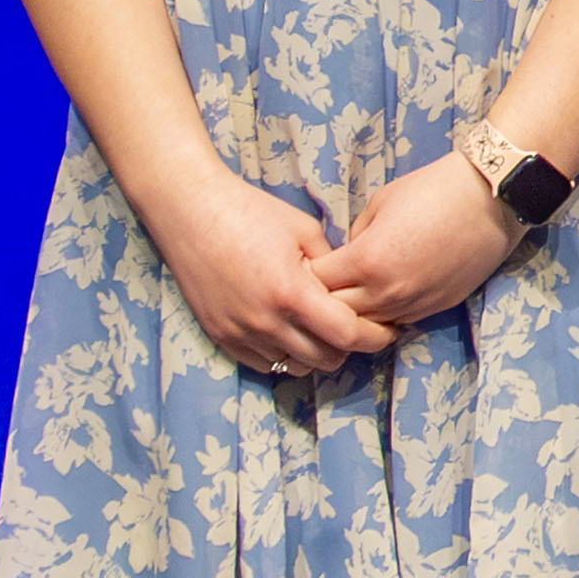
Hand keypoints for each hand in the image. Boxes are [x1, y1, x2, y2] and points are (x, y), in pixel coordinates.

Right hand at [148, 167, 405, 379]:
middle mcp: (266, 321)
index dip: (375, 337)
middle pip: (326, 359)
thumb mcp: (305, 230)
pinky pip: (263, 363)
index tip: (388, 329)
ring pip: (295, 366)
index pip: (348, 336)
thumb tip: (356, 290)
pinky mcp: (220, 336)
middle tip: (355, 328)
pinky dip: (282, 354)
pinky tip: (288, 330)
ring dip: (314, 353)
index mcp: (293, 292)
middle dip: (348, 347)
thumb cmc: (251, 212)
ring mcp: (240, 332)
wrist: (190, 211)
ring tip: (319, 329)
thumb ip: (334, 267)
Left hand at [313, 154, 520, 332]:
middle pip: (335, 313)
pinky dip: (383, 314)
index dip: (307, 273)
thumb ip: (356, 237)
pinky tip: (381, 297)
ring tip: (349, 296)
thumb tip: (348, 256)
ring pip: (366, 326)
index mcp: (367, 260)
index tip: (306, 263)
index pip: (317, 282)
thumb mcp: (379, 203)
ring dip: (353, 313)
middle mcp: (387, 291)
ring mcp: (413, 304)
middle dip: (322, 299)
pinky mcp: (435, 308)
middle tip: (321, 284)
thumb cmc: (433, 190)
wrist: (490, 200)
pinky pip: (396, 321)